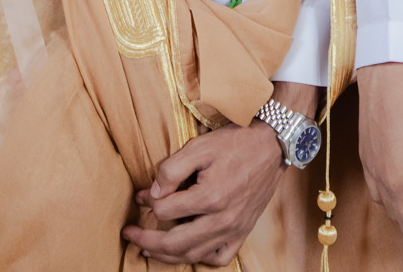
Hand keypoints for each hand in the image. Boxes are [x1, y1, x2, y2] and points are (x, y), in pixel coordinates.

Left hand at [123, 82, 320, 265]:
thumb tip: (153, 194)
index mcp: (209, 197)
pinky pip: (220, 258)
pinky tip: (188, 250)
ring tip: (150, 249)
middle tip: (130, 235)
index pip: (165, 210)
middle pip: (174, 243)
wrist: (272, 145)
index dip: (148, 202)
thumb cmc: (236, 143)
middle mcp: (222, 219)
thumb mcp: (199, 147)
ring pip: (193, 255)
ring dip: (167, 255)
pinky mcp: (243, 231)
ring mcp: (234, 229)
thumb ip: (171, 171)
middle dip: (147, 240)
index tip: (141, 195)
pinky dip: (201, 258)